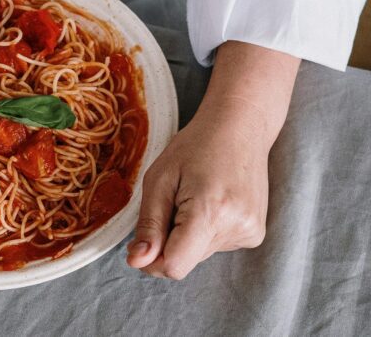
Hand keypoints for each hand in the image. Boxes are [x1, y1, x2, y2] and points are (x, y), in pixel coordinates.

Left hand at [126, 100, 268, 278]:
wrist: (240, 128)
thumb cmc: (195, 146)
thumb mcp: (159, 179)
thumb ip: (149, 224)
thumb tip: (137, 262)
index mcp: (211, 212)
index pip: (174, 266)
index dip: (152, 260)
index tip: (143, 240)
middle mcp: (236, 227)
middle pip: (184, 260)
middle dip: (168, 239)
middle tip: (174, 201)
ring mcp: (251, 232)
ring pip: (198, 254)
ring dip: (187, 233)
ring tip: (196, 196)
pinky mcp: (255, 234)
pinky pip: (215, 245)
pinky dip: (204, 230)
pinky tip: (211, 201)